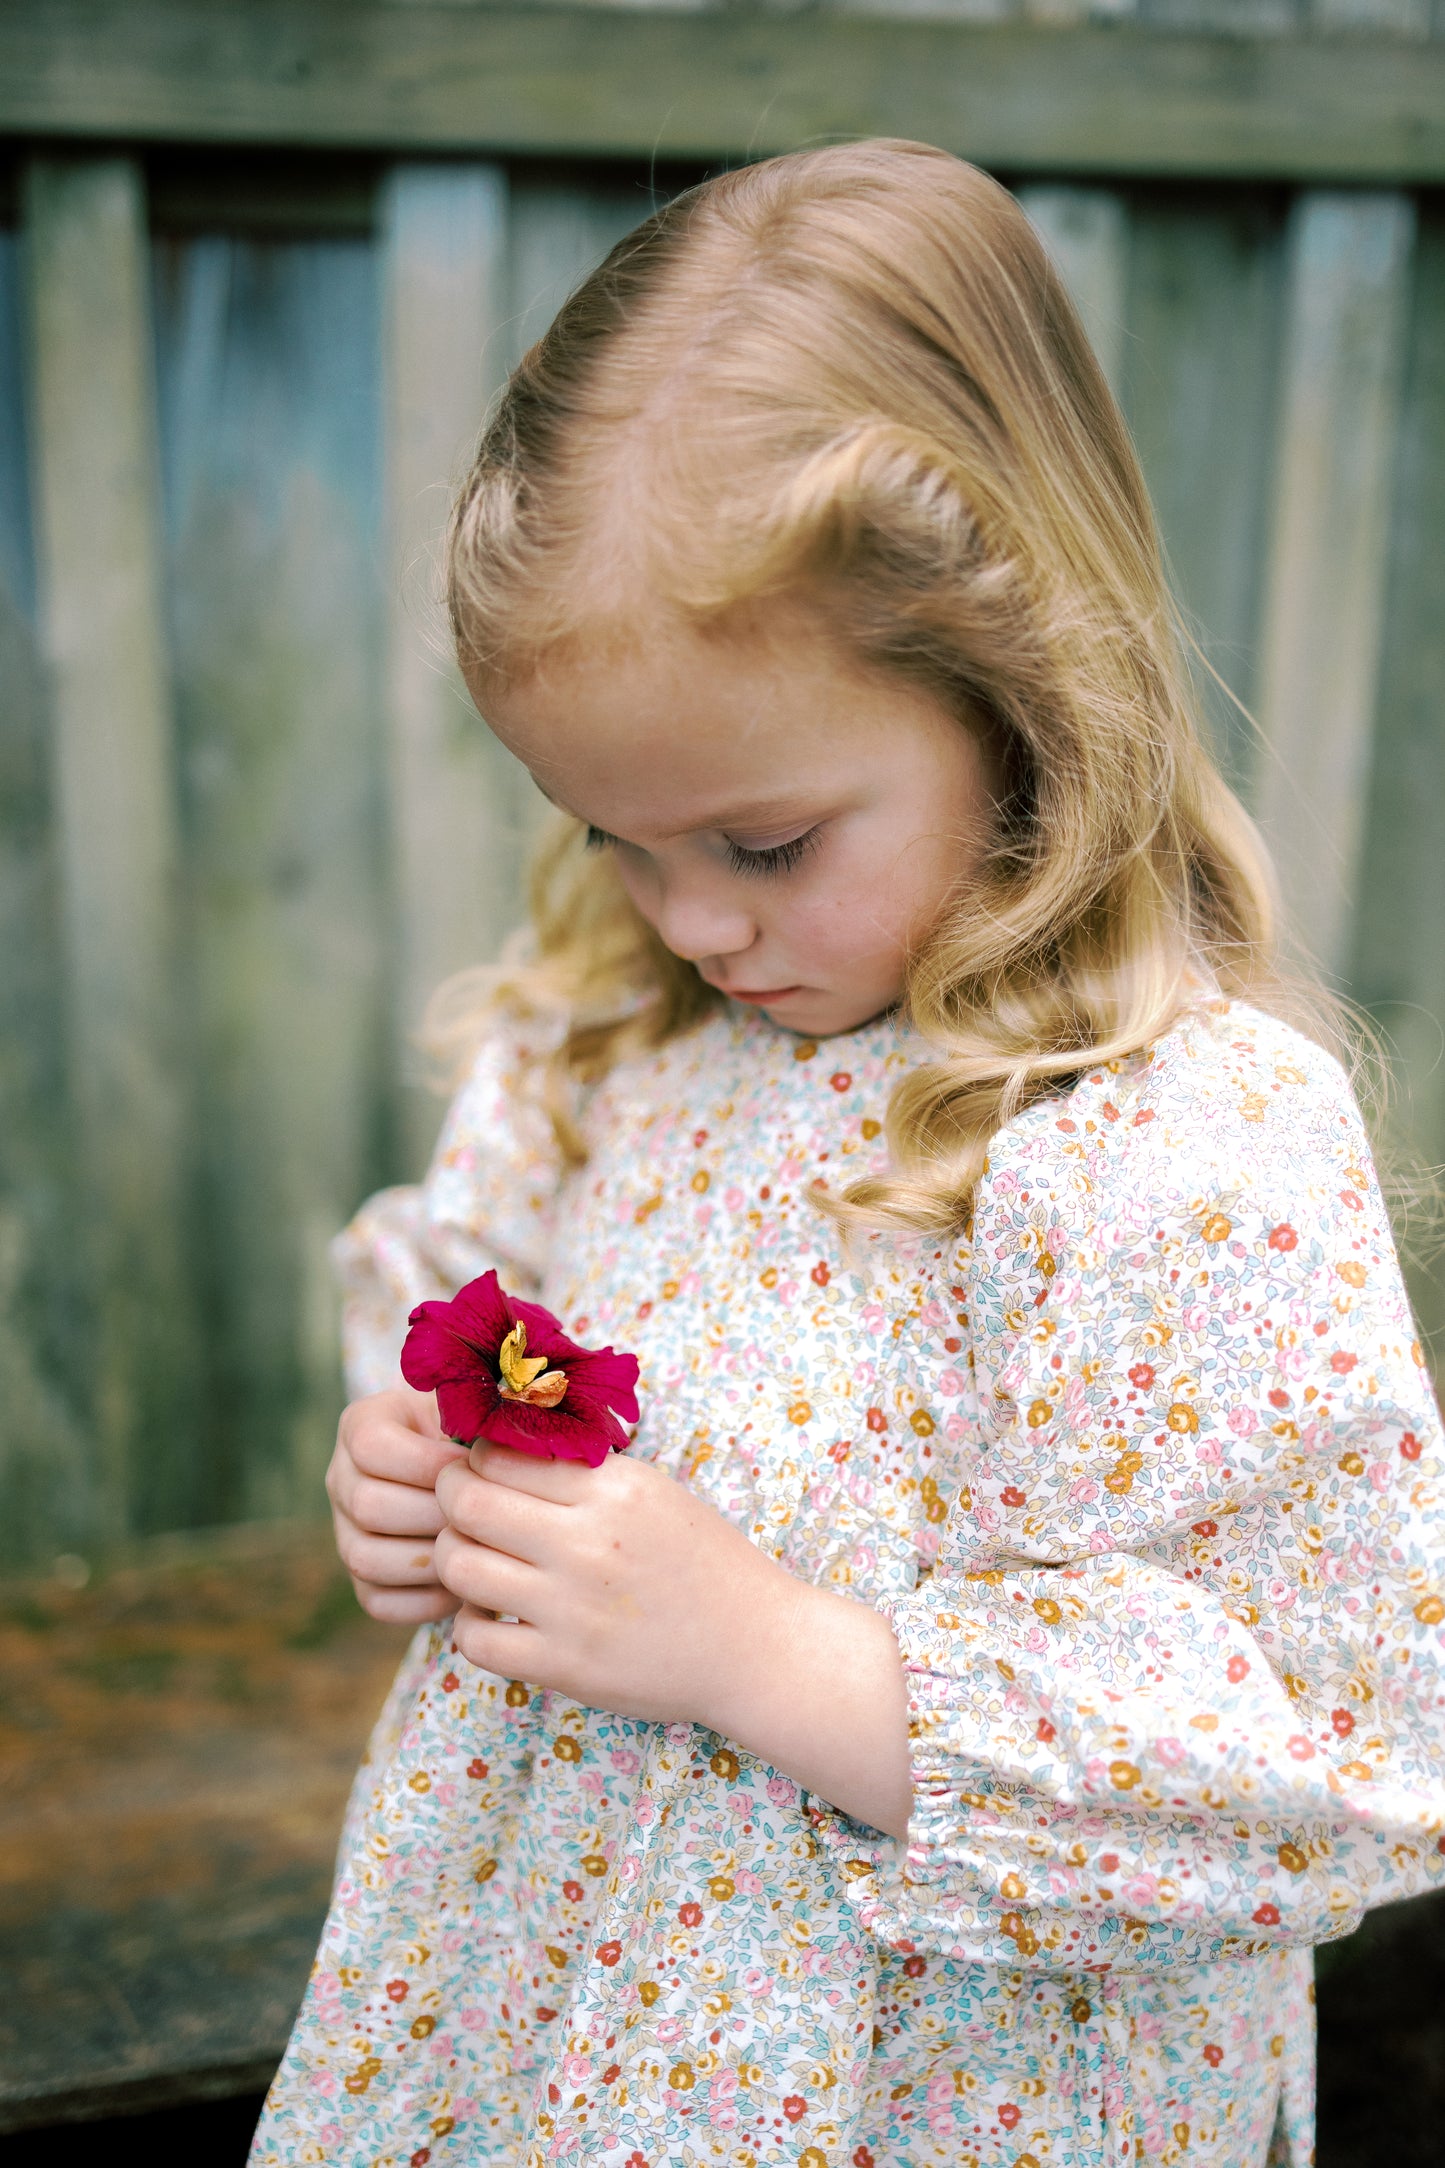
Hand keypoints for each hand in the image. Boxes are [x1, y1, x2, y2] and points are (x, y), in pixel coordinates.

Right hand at [327, 1386, 468, 1622]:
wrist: (471, 1479)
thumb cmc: (477, 1439)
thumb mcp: (471, 1414)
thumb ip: (476, 1421)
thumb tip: (501, 1449)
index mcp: (360, 1427)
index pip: (373, 1446)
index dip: (428, 1461)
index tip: (474, 1467)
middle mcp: (341, 1481)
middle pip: (367, 1505)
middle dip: (434, 1513)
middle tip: (482, 1516)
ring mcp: (345, 1535)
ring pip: (366, 1558)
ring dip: (430, 1557)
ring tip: (476, 1547)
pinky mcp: (362, 1582)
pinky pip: (380, 1602)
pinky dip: (427, 1598)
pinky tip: (466, 1579)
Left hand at [432, 1443, 913, 1836]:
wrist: (756, 1647)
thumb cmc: (702, 1562)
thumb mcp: (653, 1493)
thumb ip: (582, 1470)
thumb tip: (497, 1443)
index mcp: (613, 1489)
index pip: (498, 1453)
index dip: (473, 1459)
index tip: (480, 1471)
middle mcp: (588, 1543)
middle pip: (466, 1503)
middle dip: (449, 1502)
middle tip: (461, 1512)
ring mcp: (572, 1608)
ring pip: (459, 1568)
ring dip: (454, 1561)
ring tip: (476, 1563)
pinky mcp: (565, 1666)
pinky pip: (473, 1641)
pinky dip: (469, 1627)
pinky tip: (494, 1618)